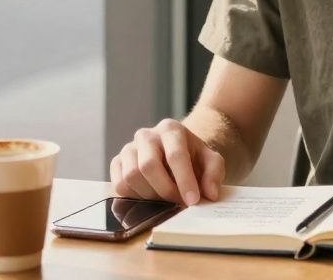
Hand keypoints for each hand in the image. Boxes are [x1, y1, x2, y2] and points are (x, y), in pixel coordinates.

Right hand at [110, 118, 224, 206]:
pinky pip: (119, 185)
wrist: (175, 152)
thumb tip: (209, 194)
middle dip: (165, 190)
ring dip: (150, 196)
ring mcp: (129, 148)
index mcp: (170, 129)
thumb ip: (214, 173)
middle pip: (148, 166)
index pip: (175, 155)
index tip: (193, 201)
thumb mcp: (211, 161)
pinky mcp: (117, 162)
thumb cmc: (193, 158)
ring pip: (131, 176)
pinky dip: (135, 197)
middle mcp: (146, 135)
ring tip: (166, 200)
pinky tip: (150, 197)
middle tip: (179, 204)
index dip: (184, 180)